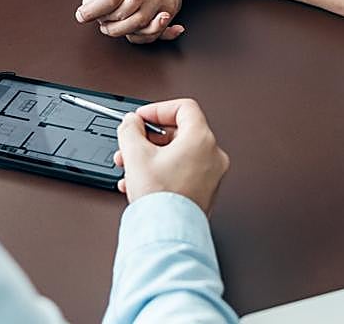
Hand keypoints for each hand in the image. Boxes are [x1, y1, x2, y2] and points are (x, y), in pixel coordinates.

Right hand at [113, 98, 228, 213]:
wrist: (168, 235)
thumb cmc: (161, 199)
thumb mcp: (135, 154)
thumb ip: (130, 129)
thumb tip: (131, 122)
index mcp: (201, 139)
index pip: (184, 108)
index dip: (158, 109)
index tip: (142, 118)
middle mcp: (212, 156)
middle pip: (178, 133)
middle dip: (148, 138)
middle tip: (131, 144)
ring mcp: (211, 176)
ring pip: (177, 154)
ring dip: (150, 157)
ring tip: (130, 168)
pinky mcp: (204, 193)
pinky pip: (181, 172)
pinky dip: (161, 172)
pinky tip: (140, 183)